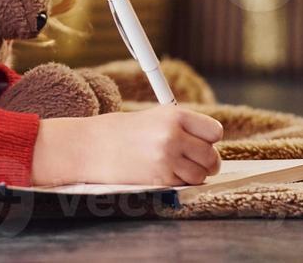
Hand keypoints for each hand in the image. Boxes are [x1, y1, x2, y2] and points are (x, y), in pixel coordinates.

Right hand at [31, 105, 223, 186]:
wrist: (88, 147)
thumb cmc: (117, 132)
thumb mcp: (151, 118)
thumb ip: (180, 127)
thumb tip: (207, 144)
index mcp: (173, 115)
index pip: (214, 131)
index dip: (208, 139)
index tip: (200, 142)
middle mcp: (173, 136)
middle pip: (211, 156)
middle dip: (205, 161)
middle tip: (191, 160)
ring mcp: (167, 159)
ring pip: (201, 174)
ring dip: (193, 175)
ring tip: (173, 167)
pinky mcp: (160, 180)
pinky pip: (185, 185)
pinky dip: (178, 183)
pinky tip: (161, 174)